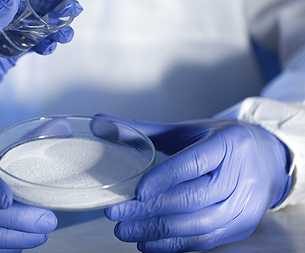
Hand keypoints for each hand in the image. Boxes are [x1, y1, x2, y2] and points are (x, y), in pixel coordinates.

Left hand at [97, 114, 292, 252]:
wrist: (267, 159)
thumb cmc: (219, 141)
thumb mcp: (185, 130)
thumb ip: (141, 130)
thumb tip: (97, 123)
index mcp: (229, 144)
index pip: (194, 163)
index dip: (164, 178)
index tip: (135, 191)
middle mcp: (242, 175)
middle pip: (193, 198)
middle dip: (150, 209)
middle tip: (116, 214)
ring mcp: (245, 205)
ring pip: (198, 225)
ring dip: (157, 231)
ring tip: (124, 231)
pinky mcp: (242, 227)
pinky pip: (205, 241)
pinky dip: (173, 245)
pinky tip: (146, 244)